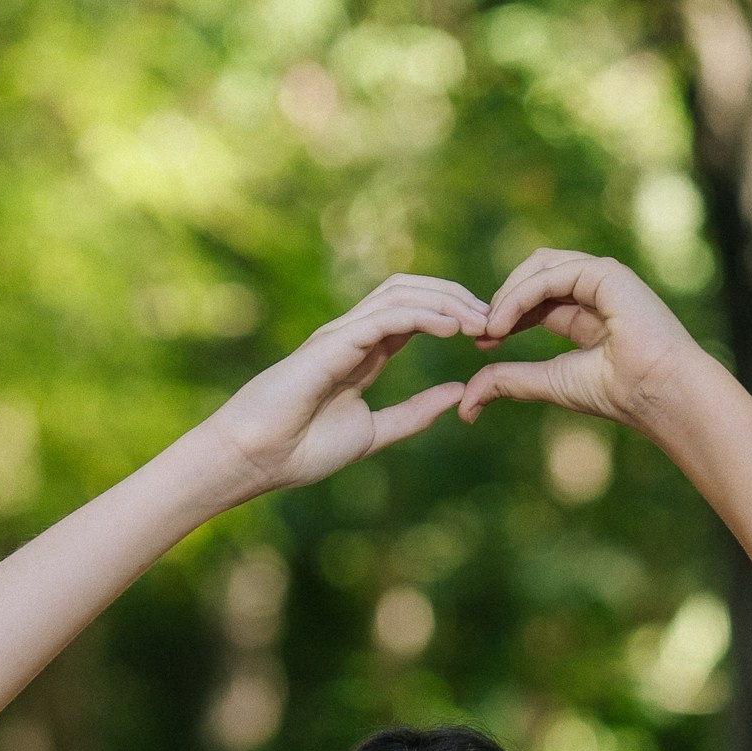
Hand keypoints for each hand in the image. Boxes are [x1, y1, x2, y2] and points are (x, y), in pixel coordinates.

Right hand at [203, 274, 488, 499]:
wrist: (258, 458)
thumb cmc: (302, 449)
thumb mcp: (374, 433)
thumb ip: (414, 414)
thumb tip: (457, 394)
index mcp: (365, 353)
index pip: (415, 315)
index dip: (453, 317)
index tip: (487, 334)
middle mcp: (355, 334)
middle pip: (412, 292)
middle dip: (455, 298)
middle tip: (494, 319)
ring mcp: (342, 334)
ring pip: (402, 295)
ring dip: (446, 302)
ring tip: (479, 320)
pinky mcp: (334, 342)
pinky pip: (386, 316)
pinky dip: (423, 316)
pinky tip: (452, 327)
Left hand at [460, 249, 705, 439]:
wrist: (658, 393)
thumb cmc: (617, 392)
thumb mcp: (550, 384)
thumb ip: (510, 382)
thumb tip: (467, 402)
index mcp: (586, 313)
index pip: (535, 299)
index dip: (505, 314)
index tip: (482, 340)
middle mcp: (594, 288)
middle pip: (533, 274)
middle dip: (502, 299)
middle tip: (481, 330)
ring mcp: (601, 276)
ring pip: (539, 267)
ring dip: (507, 295)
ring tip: (489, 327)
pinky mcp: (605, 273)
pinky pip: (551, 275)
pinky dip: (521, 295)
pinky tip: (503, 322)